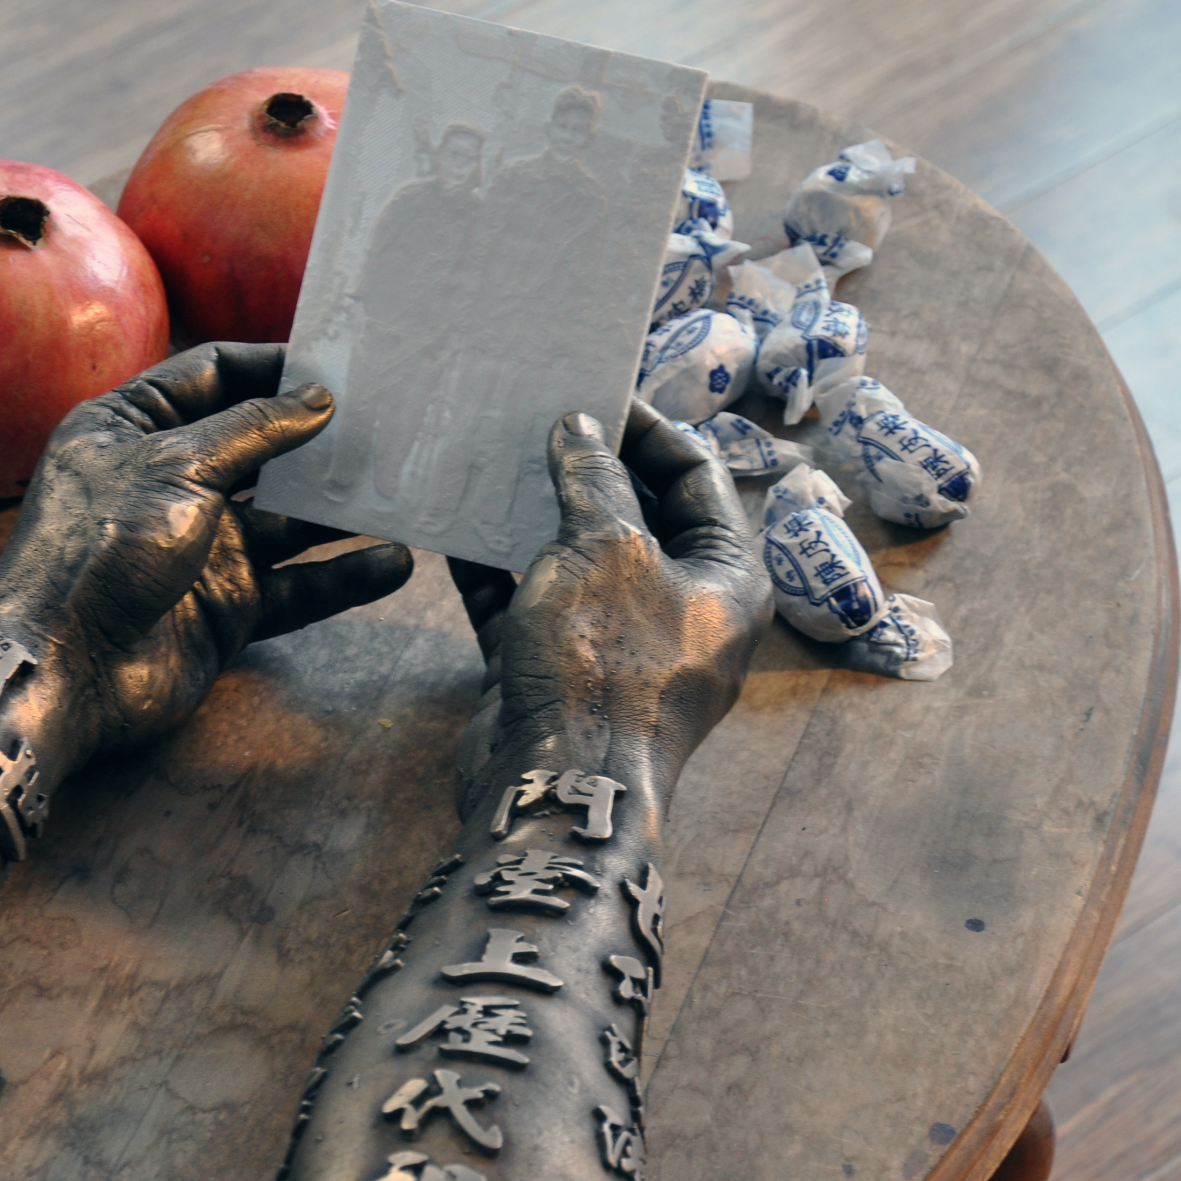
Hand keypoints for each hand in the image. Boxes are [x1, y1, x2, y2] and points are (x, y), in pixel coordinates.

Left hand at [0, 342, 411, 772]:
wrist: (66, 671)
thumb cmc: (98, 550)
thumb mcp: (176, 466)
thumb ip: (252, 431)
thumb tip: (317, 399)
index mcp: (132, 428)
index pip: (211, 375)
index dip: (272, 366)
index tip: (338, 364)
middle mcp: (168, 482)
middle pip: (258, 445)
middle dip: (319, 435)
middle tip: (389, 419)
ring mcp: (200, 547)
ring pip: (288, 519)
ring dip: (341, 508)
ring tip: (406, 487)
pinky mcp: (226, 607)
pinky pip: (297, 586)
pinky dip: (342, 577)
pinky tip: (395, 562)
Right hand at [449, 399, 771, 811]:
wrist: (556, 787)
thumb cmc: (605, 666)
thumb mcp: (604, 547)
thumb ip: (593, 480)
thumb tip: (580, 428)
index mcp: (727, 579)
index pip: (697, 478)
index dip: (648, 428)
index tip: (594, 392)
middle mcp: (680, 612)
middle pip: (636, 516)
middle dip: (587, 468)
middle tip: (537, 418)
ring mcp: (617, 648)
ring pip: (576, 562)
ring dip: (534, 516)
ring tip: (490, 460)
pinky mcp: (558, 674)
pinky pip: (527, 606)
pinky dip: (494, 571)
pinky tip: (453, 533)